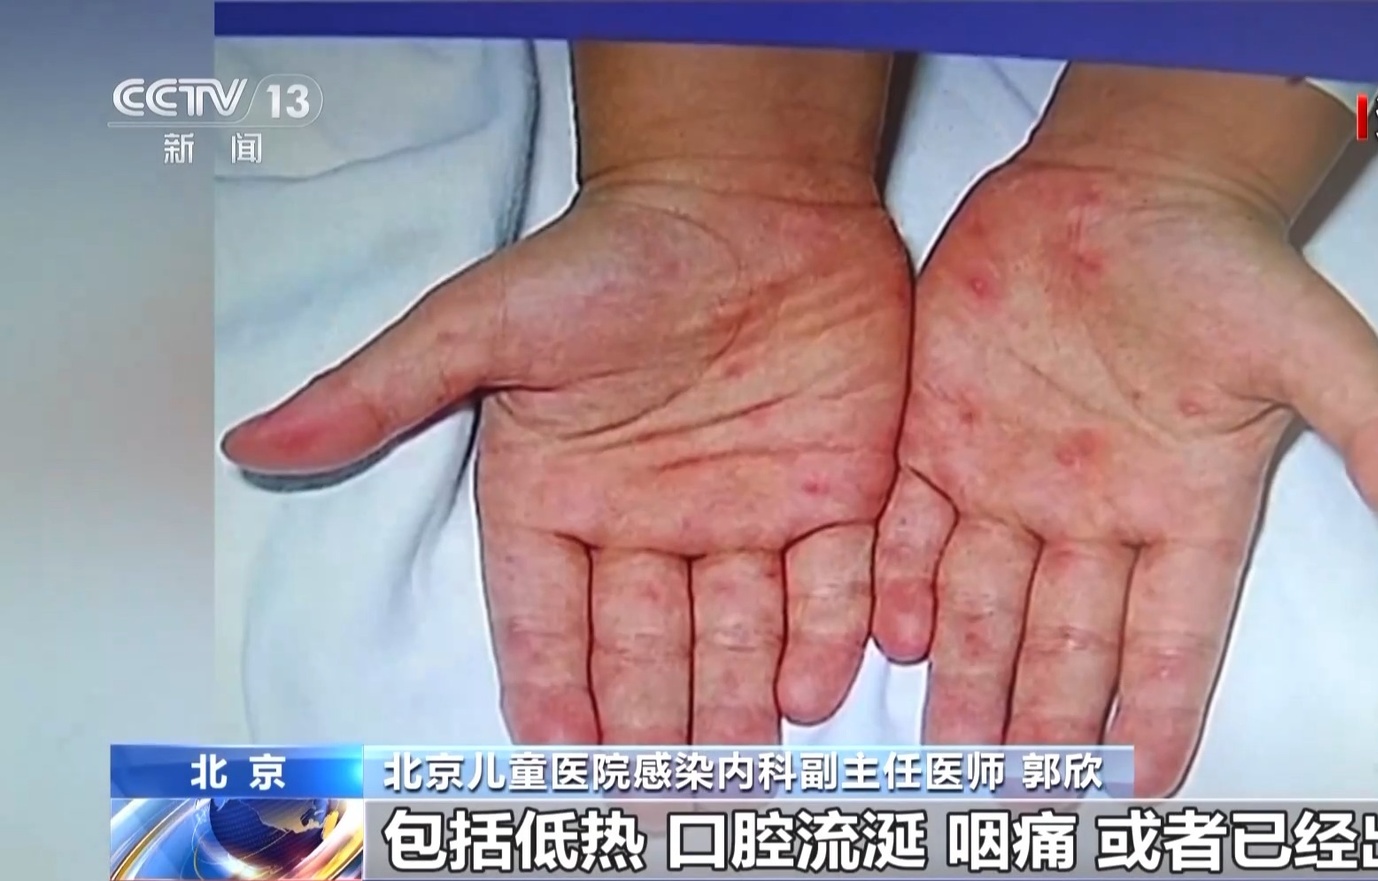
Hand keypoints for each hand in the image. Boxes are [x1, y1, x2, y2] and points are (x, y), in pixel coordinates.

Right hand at [223, 169, 910, 744]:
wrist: (749, 194)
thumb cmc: (609, 255)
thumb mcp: (484, 321)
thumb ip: (381, 393)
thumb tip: (250, 444)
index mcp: (560, 500)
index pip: (549, 625)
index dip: (555, 695)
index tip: (565, 765)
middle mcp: (651, 525)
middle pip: (647, 652)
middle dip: (651, 732)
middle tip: (659, 809)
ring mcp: (748, 513)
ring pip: (741, 634)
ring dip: (738, 707)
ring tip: (737, 777)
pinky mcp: (835, 492)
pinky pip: (833, 581)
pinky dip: (827, 634)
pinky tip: (814, 689)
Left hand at [871, 158, 1377, 794]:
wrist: (1120, 183)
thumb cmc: (1218, 258)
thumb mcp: (1311, 340)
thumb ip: (1374, 426)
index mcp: (1182, 505)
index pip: (1171, 637)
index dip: (1160, 713)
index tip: (1144, 784)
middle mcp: (1092, 510)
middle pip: (1066, 641)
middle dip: (1048, 723)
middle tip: (1028, 797)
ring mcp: (1011, 475)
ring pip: (981, 600)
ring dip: (968, 677)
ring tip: (955, 753)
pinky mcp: (942, 432)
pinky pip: (912, 523)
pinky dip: (899, 579)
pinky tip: (894, 636)